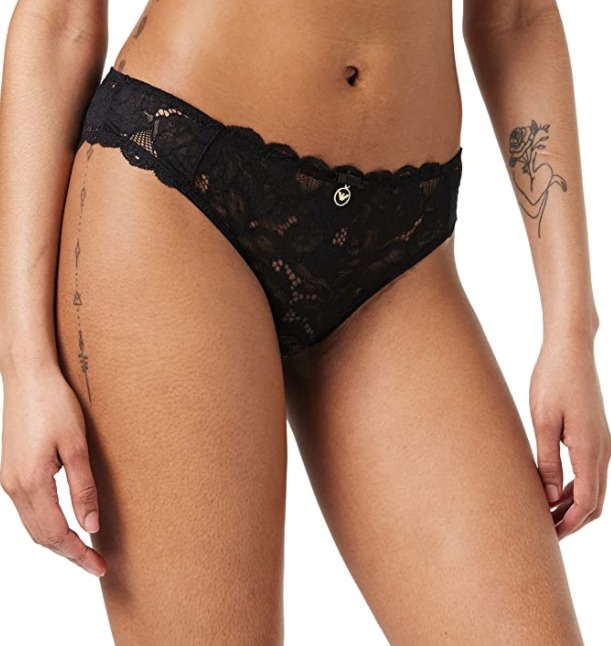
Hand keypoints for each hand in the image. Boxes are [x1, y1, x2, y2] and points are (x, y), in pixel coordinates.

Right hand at [0, 363, 106, 575]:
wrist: (29, 377)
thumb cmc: (55, 405)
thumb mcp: (77, 446)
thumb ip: (83, 489)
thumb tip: (91, 526)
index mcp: (31, 482)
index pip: (56, 534)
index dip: (78, 554)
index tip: (99, 566)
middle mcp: (13, 486)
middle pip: (40, 536)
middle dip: (68, 553)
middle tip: (96, 564)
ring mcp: (8, 479)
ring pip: (32, 525)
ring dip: (56, 540)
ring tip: (84, 548)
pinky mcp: (11, 470)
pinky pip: (28, 508)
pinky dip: (46, 523)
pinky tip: (64, 521)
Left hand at [530, 337, 610, 539]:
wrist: (570, 349)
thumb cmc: (552, 380)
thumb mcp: (542, 421)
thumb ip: (546, 461)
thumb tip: (548, 497)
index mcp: (590, 450)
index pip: (585, 503)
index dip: (567, 524)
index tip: (546, 537)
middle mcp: (602, 451)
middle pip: (593, 502)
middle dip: (571, 521)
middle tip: (544, 533)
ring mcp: (600, 443)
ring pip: (591, 488)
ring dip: (571, 504)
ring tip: (543, 514)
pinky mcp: (593, 435)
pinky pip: (588, 471)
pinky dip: (573, 486)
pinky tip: (550, 488)